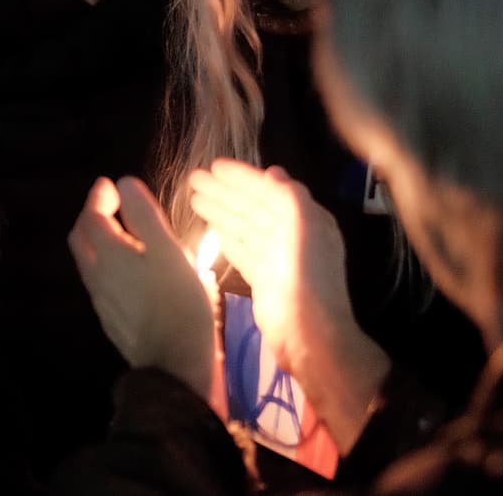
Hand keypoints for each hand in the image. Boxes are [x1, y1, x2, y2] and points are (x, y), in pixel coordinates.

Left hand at [69, 176, 224, 415]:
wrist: (175, 368)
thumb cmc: (177, 304)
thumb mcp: (167, 251)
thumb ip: (144, 215)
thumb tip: (123, 184)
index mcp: (108, 255)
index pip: (92, 216)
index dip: (100, 196)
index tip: (113, 185)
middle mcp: (97, 278)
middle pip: (82, 239)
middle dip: (93, 217)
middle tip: (113, 206)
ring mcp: (103, 303)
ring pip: (91, 263)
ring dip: (101, 242)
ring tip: (125, 235)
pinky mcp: (115, 321)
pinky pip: (104, 284)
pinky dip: (111, 265)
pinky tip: (134, 271)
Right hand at [189, 159, 389, 450]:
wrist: (309, 335)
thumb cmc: (306, 276)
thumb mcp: (301, 226)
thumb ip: (287, 197)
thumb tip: (272, 173)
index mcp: (306, 218)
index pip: (269, 189)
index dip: (242, 177)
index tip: (214, 166)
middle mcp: (292, 234)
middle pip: (253, 206)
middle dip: (225, 192)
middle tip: (194, 179)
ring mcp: (277, 258)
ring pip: (244, 226)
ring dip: (221, 211)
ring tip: (194, 198)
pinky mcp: (264, 279)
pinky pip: (243, 250)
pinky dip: (227, 237)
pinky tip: (211, 228)